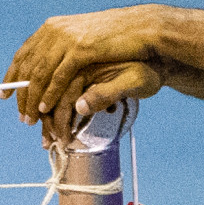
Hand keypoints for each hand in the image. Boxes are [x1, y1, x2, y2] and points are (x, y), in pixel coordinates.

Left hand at [1, 6, 167, 136]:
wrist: (147, 30)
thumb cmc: (121, 42)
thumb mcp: (90, 47)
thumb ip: (70, 56)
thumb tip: (52, 71)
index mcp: (55, 28)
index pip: (25, 53)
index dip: (13, 74)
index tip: (4, 94)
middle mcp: (56, 31)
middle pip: (28, 66)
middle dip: (21, 94)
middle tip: (20, 116)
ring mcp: (68, 39)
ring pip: (39, 74)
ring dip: (32, 99)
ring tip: (30, 119)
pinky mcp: (82, 49)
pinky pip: (58, 76)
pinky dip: (50, 94)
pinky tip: (45, 108)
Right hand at [35, 61, 166, 146]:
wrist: (155, 60)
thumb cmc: (147, 74)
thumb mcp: (133, 82)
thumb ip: (107, 93)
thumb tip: (79, 107)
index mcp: (85, 64)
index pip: (61, 95)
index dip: (59, 120)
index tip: (62, 140)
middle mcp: (76, 65)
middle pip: (51, 95)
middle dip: (49, 122)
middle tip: (51, 143)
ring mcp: (75, 69)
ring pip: (51, 95)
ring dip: (48, 118)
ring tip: (51, 139)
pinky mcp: (78, 75)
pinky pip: (58, 93)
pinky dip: (55, 110)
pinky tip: (60, 125)